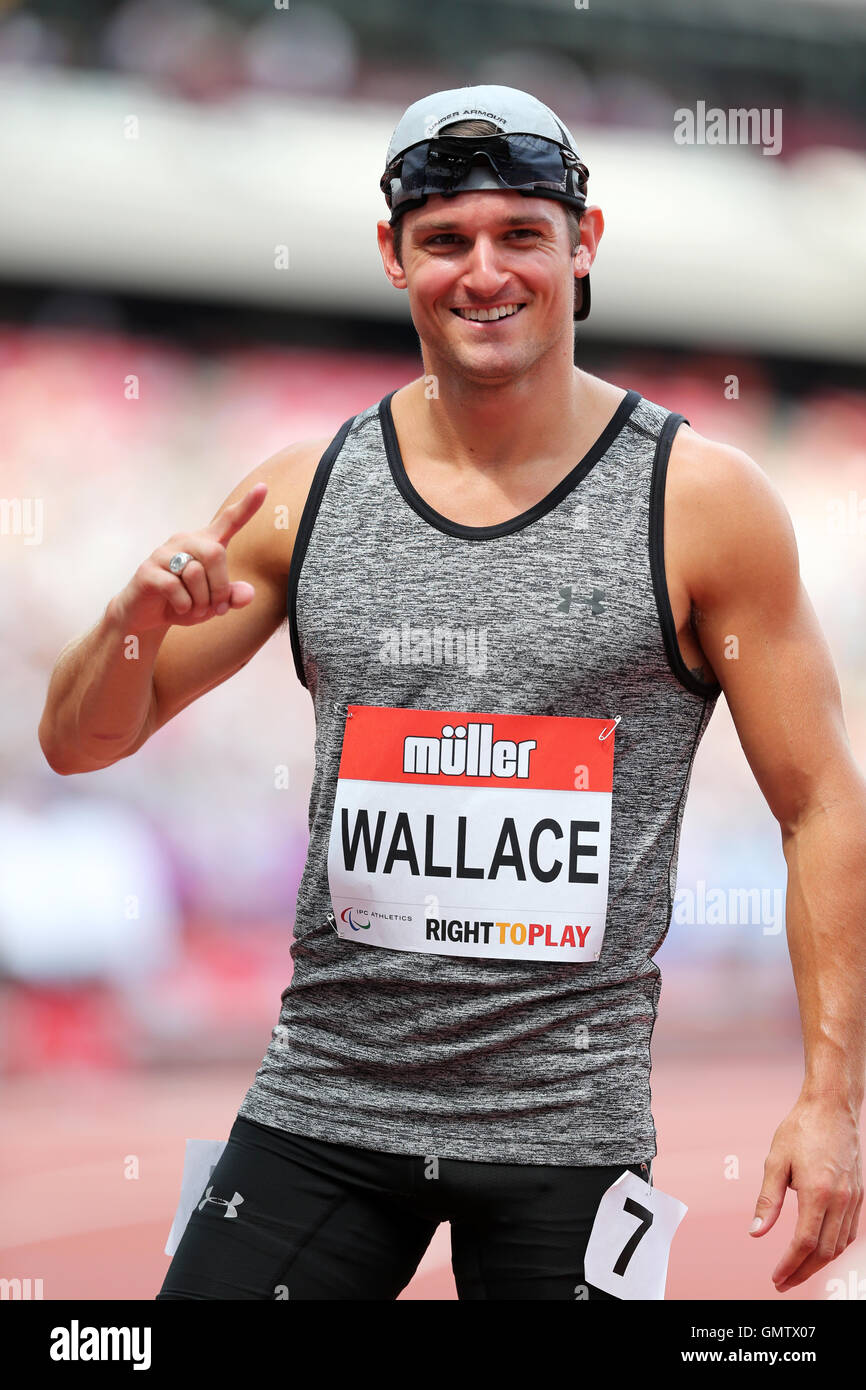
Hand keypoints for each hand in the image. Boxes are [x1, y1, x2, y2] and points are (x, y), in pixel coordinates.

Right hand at [110, 482, 267, 632]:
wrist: (146, 616)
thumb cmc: (184, 602)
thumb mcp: (213, 604)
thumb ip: (232, 597)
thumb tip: (248, 594)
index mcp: (205, 544)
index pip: (229, 521)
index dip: (247, 506)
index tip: (263, 488)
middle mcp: (185, 541)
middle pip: (215, 553)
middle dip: (221, 587)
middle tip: (217, 609)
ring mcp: (163, 554)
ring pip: (195, 573)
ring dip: (201, 601)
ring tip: (195, 609)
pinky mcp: (148, 570)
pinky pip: (175, 587)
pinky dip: (184, 605)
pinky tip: (180, 608)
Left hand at [750, 1094, 862, 1291]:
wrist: (832, 1107)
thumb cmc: (801, 1129)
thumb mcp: (776, 1161)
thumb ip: (768, 1200)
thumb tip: (755, 1231)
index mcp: (818, 1193)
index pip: (804, 1243)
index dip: (789, 1265)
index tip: (776, 1277)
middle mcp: (841, 1200)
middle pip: (824, 1251)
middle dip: (803, 1272)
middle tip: (783, 1282)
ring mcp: (853, 1198)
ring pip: (840, 1245)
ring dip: (819, 1263)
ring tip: (798, 1270)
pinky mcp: (858, 1194)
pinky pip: (849, 1232)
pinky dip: (835, 1247)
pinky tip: (820, 1249)